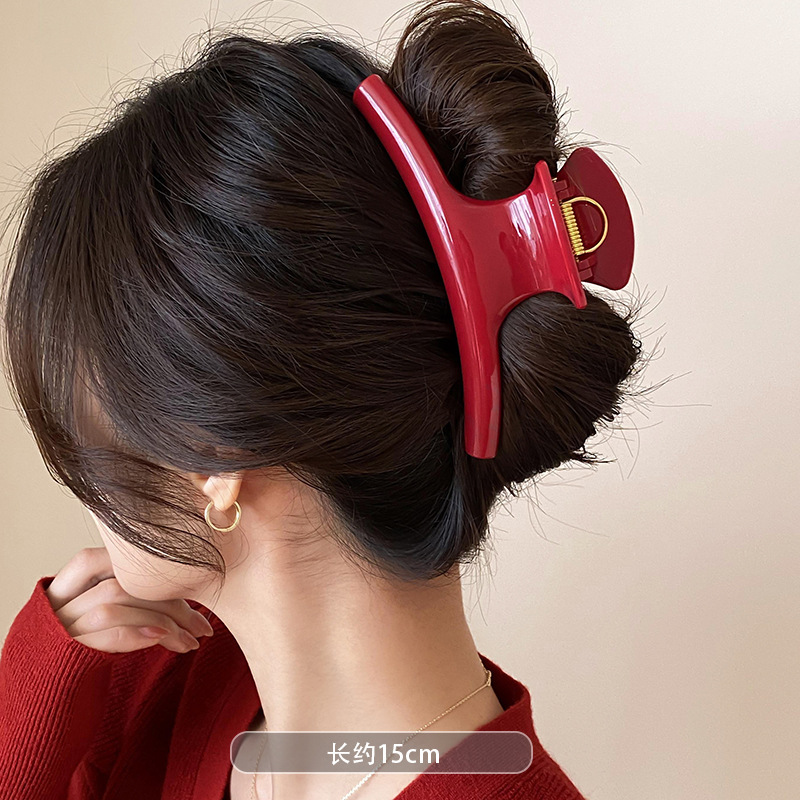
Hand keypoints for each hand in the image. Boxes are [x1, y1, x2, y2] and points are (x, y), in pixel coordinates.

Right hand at [45, 546, 214, 653]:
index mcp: (69, 583)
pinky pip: (107, 629)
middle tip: (203, 625)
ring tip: (190, 640)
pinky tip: (163, 639)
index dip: (156, 572)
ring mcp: (60, 624)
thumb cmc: (81, 654)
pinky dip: (139, 631)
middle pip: (122, 581)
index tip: (193, 589)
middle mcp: (60, 600)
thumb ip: (129, 598)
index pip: (113, 559)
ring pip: (116, 601)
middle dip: (170, 601)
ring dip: (162, 620)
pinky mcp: (65, 651)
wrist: (38, 699)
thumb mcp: (100, 619)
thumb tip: (189, 593)